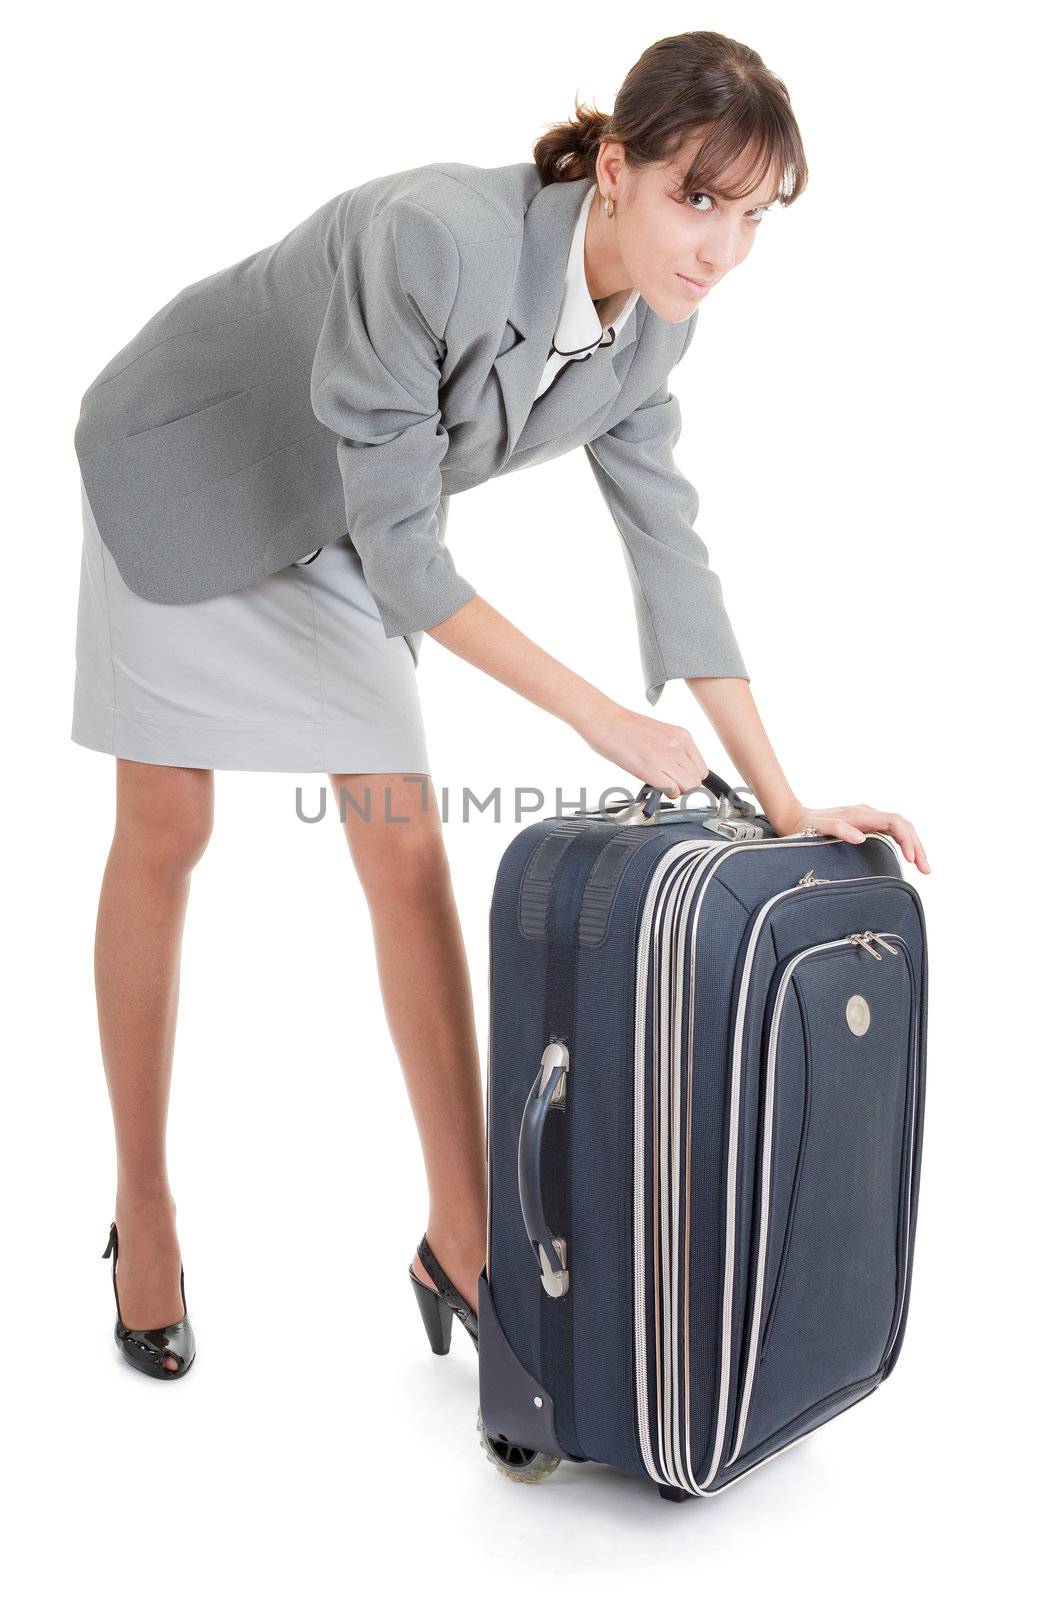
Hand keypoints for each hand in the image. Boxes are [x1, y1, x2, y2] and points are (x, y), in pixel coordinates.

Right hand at [574, 701, 709, 799]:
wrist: (605, 720)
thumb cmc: (626, 728)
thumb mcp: (661, 734)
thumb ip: (675, 750)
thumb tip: (681, 771)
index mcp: (682, 736)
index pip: (701, 770)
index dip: (690, 778)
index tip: (678, 779)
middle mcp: (678, 746)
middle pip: (696, 781)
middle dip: (683, 787)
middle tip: (668, 784)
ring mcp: (665, 757)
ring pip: (688, 788)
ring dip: (675, 791)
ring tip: (661, 784)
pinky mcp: (650, 768)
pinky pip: (672, 791)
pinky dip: (665, 793)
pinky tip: (654, 785)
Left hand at [774, 802, 929, 874]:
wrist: (794, 818)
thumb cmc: (805, 826)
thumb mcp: (818, 828)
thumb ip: (839, 829)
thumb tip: (860, 837)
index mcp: (861, 814)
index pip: (895, 822)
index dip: (907, 839)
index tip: (911, 859)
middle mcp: (868, 814)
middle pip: (903, 825)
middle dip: (917, 846)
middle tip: (926, 870)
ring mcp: (868, 819)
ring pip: (900, 828)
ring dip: (913, 846)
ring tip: (923, 867)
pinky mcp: (866, 825)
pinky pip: (892, 832)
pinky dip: (904, 844)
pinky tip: (908, 857)